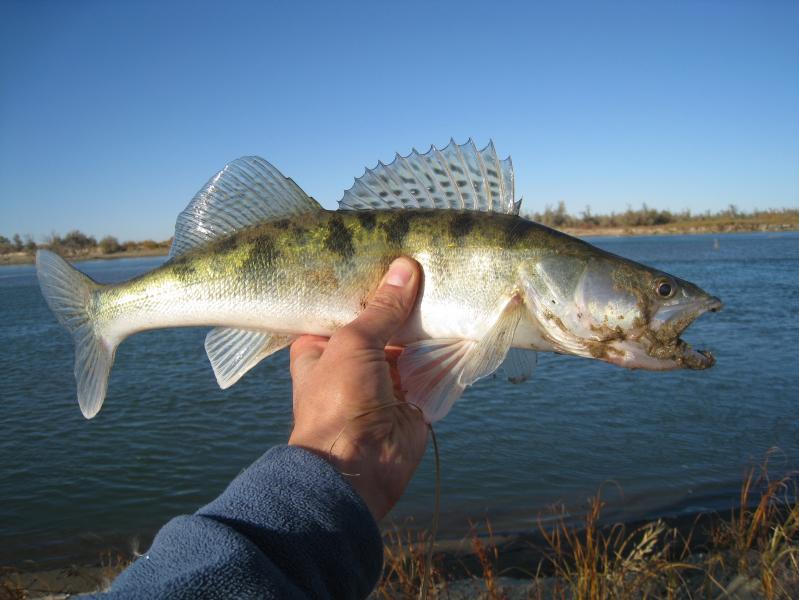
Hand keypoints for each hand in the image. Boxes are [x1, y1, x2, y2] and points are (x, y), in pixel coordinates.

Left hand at [288, 257, 427, 520]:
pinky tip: (463, 319)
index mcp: (322, 345)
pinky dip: (447, 351)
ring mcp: (386, 378)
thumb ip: (382, 308)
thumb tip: (405, 268)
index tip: (390, 252)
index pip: (346, 307)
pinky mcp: (414, 395)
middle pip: (384, 322)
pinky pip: (433, 367)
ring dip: (429, 324)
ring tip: (450, 283)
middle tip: (429, 264)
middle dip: (404, 303)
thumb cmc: (338, 400)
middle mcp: (353, 359)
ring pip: (411, 343)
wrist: (358, 466)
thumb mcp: (353, 343)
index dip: (367, 284)